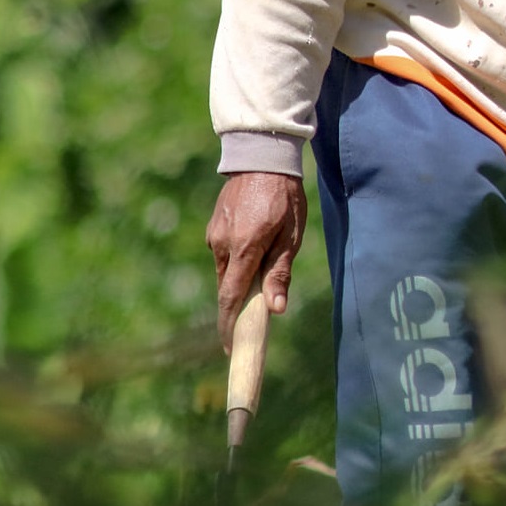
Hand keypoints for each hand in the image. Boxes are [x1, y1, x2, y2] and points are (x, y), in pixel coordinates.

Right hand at [206, 171, 307, 353]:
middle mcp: (222, 244)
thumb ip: (280, 271)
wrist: (262, 157)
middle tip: (247, 326)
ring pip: (225, 271)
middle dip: (235, 308)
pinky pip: (224, 254)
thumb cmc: (285, 196)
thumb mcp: (292, 234)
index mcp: (244, 247)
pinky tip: (253, 255)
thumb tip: (276, 309)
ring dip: (238, 282)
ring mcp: (215, 234)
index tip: (230, 348)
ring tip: (259, 282)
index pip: (231, 296)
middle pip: (226, 287)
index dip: (229, 325)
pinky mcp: (214, 227)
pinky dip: (236, 264)